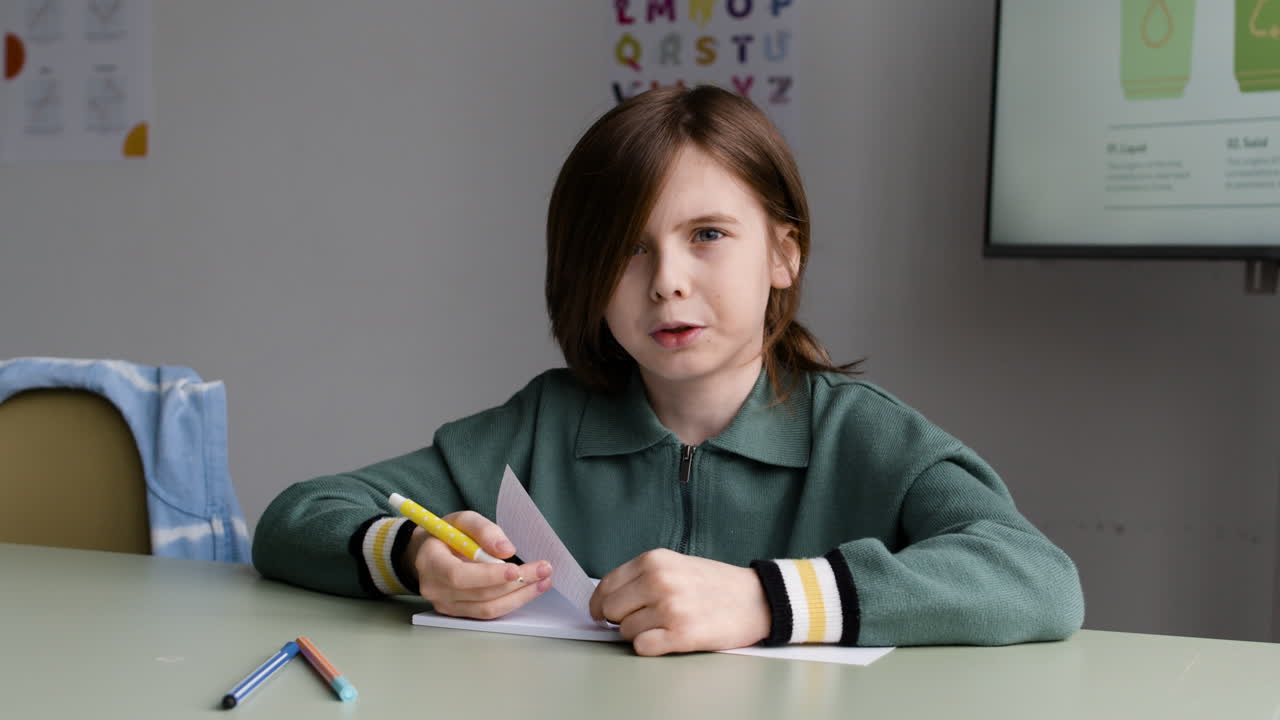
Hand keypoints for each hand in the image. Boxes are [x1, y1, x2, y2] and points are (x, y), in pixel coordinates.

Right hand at [402, 510, 552, 618]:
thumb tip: (506, 550)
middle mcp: (435, 589)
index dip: (489, 576)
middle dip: (516, 583)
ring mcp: (446, 605)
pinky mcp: (459, 613)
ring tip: (544, 581)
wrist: (428, 553)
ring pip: (487, 608)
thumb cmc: (446, 534)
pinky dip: (512, 602)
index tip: (517, 569)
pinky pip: (488, 613)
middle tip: (544, 569)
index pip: (459, 576)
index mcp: (431, 562)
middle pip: (479, 594)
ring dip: (520, 596)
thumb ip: (483, 530)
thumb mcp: (462, 520)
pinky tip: (530, 589)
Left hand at [588, 549, 770, 655]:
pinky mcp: (682, 634)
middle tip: (643, 618)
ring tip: (665, 625)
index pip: (605, 586)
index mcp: (654, 560)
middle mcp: (659, 581)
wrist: (757, 599)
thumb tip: (605, 600)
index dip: (600, 603)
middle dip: (620, 619)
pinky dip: (651, 646)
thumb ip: (642, 577)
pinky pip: (642, 647)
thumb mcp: (675, 565)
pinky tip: (669, 637)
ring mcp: (670, 608)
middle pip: (610, 610)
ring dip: (639, 633)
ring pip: (625, 632)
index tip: (602, 613)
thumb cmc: (714, 584)